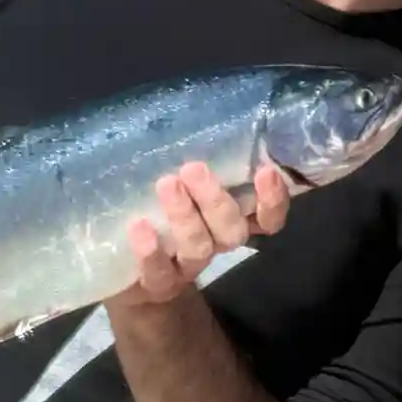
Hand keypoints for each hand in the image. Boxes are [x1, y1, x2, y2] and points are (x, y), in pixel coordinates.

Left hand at [123, 161, 290, 308]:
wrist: (128, 277)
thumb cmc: (156, 212)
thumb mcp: (177, 185)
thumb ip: (191, 164)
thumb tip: (192, 117)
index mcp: (229, 219)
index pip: (267, 217)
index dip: (273, 200)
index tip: (266, 172)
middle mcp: (215, 243)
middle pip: (231, 230)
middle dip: (216, 200)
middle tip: (193, 168)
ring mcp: (188, 266)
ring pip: (200, 247)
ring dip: (185, 216)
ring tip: (166, 184)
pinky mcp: (158, 284)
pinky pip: (160, 273)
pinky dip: (151, 252)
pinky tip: (139, 226)